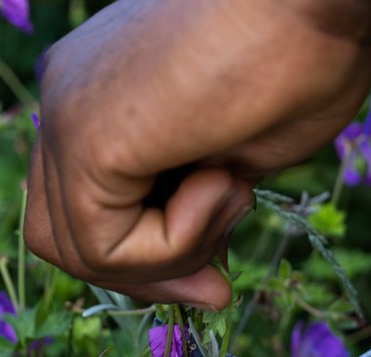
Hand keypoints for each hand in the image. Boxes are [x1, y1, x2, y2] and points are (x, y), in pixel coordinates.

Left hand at [25, 0, 370, 308]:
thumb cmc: (307, 55)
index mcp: (99, 91)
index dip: (148, 262)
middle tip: (216, 288)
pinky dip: (176, 243)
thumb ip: (197, 210)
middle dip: (146, 278)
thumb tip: (199, 281)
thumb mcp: (240, 157)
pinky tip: (223, 180)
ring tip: (232, 195)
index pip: (86, 210)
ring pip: (81, 251)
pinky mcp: (86, 138)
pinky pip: (108, 248)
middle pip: (64, 237)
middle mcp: (68, 96)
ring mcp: (68, 113)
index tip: (216, 280)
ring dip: (168, 258)